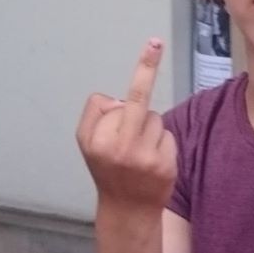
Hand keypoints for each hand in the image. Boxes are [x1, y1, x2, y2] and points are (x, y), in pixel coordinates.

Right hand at [77, 39, 178, 217]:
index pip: (116, 100)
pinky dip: (162, 143)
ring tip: (139, 150)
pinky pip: (167, 136)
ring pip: (155, 119)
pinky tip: (152, 160)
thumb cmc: (108, 168)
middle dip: (146, 68)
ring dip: (150, 128)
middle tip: (154, 43)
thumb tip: (120, 100)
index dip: (139, 73)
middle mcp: (119, 147)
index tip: (153, 44)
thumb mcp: (86, 142)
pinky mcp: (165, 165)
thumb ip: (95, 114)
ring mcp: (144, 157)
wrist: (127, 209)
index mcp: (96, 139)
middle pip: (138, 101)